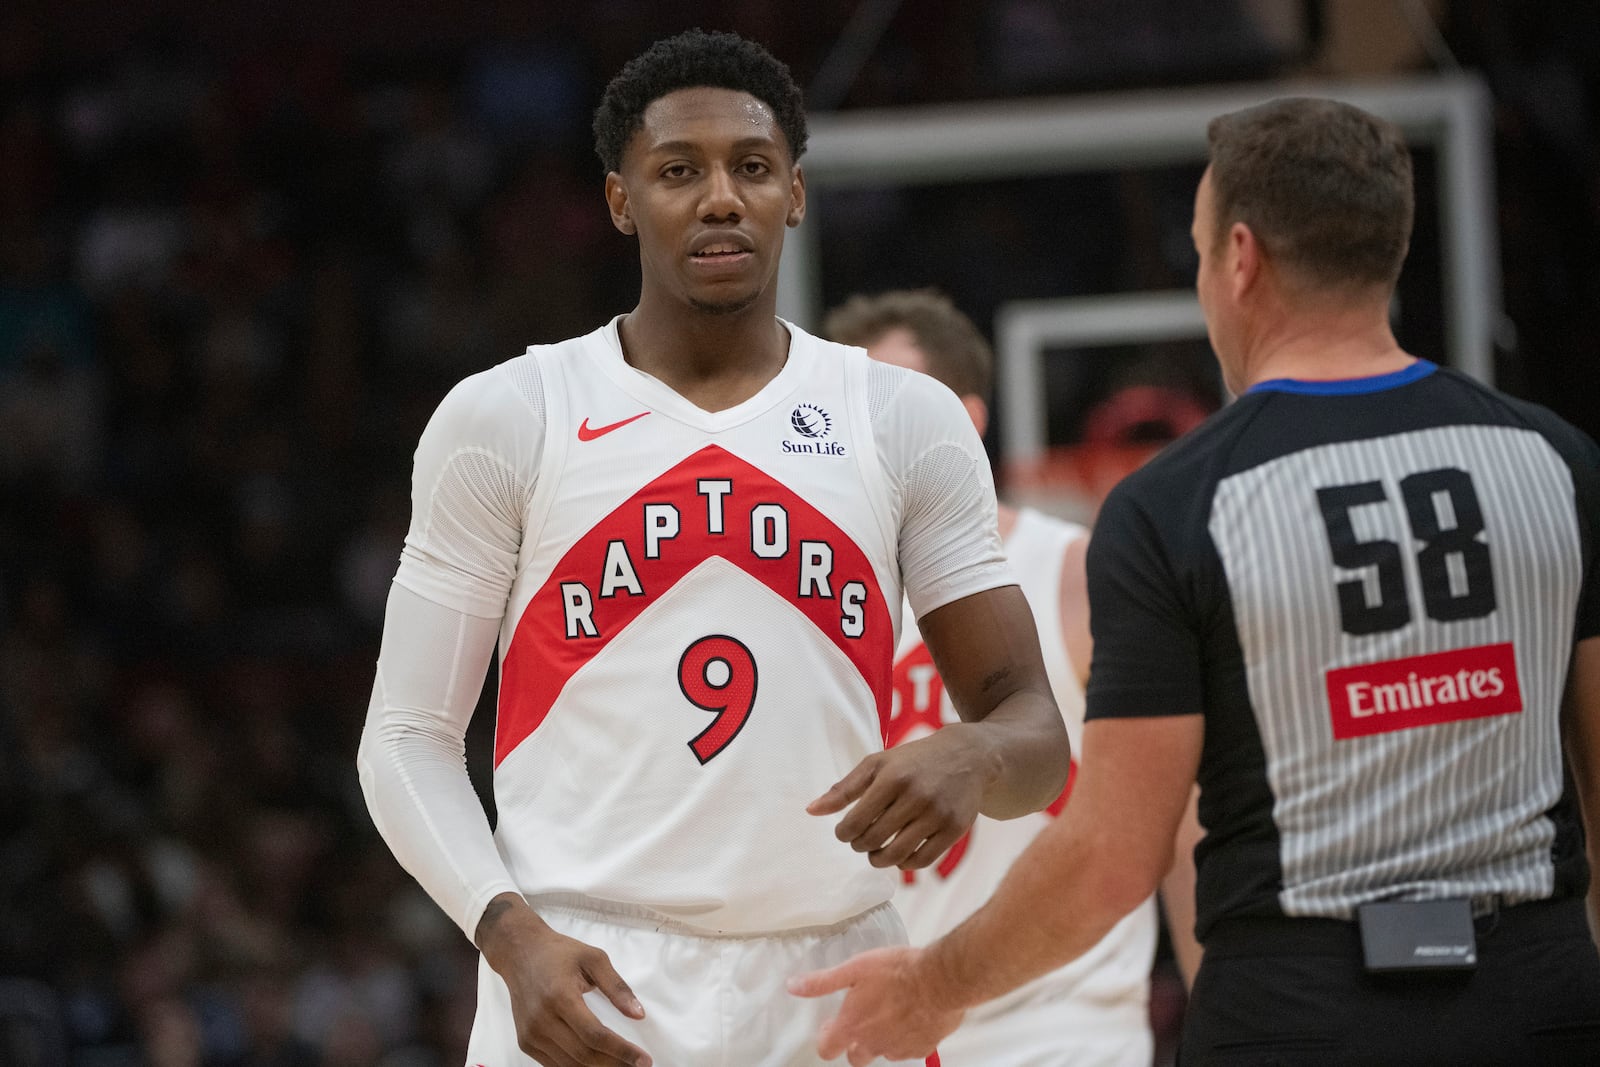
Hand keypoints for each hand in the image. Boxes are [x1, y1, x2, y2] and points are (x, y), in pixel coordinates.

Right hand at [475, 895, 651, 1066]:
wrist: (520, 953)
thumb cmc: (559, 953)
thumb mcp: (594, 958)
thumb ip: (617, 987)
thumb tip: (638, 1014)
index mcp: (560, 996)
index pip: (595, 1035)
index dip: (622, 1051)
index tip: (644, 1060)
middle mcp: (541, 1019)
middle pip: (584, 1054)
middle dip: (615, 1064)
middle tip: (637, 1066)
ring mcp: (531, 1034)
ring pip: (570, 1064)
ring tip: (621, 1066)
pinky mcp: (525, 1042)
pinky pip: (555, 1065)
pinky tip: (597, 1063)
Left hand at [788, 946, 964, 1064]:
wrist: (940, 980)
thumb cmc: (899, 971)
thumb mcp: (854, 968)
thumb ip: (822, 982)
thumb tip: (794, 986)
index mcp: (853, 1025)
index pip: (826, 1049)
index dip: (827, 1037)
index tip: (833, 1023)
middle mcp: (873, 1043)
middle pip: (854, 1056)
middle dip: (855, 1041)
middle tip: (864, 1016)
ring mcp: (898, 1049)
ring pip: (882, 1051)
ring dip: (882, 1037)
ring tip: (891, 1010)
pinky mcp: (921, 1049)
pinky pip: (907, 1049)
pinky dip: (906, 1037)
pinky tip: (911, 1015)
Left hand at [808, 725, 998, 868]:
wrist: (967, 756)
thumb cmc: (913, 761)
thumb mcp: (877, 764)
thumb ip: (844, 788)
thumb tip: (811, 811)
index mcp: (893, 777)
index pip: (856, 821)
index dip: (844, 833)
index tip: (845, 832)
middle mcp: (917, 796)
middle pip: (874, 840)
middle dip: (861, 845)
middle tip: (861, 840)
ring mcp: (938, 814)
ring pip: (897, 854)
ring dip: (879, 859)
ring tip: (875, 851)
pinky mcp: (955, 830)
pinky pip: (922, 861)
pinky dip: (905, 863)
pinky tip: (899, 853)